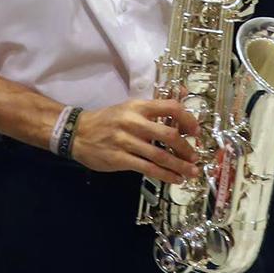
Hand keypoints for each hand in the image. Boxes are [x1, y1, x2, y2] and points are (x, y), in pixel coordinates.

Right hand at [70, 98, 203, 183]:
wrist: (77, 133)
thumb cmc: (108, 120)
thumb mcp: (129, 107)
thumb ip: (155, 106)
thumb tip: (184, 93)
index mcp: (138, 107)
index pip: (170, 107)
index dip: (187, 119)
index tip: (196, 131)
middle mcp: (133, 122)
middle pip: (168, 135)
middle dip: (186, 148)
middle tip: (196, 156)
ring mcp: (126, 141)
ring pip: (160, 155)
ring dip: (179, 165)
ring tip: (191, 172)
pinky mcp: (120, 159)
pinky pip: (147, 168)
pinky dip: (164, 175)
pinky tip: (175, 179)